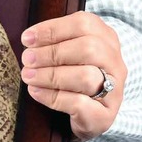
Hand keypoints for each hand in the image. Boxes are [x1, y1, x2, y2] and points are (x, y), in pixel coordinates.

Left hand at [20, 11, 124, 141]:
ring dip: (50, 75)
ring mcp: (114, 90)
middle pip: (88, 48)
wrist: (90, 117)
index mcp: (106, 39)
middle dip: (51, 53)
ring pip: (86, 77)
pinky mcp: (105, 115)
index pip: (84, 24)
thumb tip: (30, 40)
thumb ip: (56, 43)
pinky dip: (53, 96)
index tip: (27, 39)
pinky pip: (80, 103)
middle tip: (27, 59)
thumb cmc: (75, 78)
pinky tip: (36, 92)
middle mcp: (115, 62)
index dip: (52, 29)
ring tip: (29, 76)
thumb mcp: (70, 54)